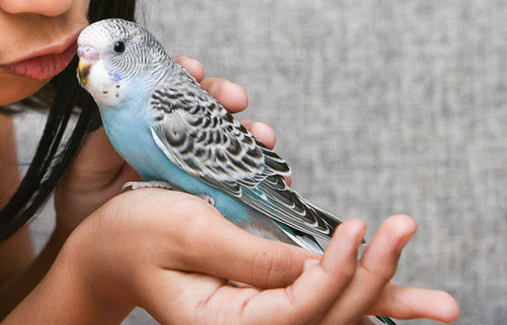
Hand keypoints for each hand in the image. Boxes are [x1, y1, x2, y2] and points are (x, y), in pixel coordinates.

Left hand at [54, 55, 267, 232]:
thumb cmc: (84, 192)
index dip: (187, 72)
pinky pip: (236, 176)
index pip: (170, 84)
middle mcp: (173, 132)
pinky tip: (277, 172)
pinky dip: (260, 171)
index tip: (195, 70)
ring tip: (263, 136)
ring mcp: (191, 158)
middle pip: (206, 104)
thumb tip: (125, 112)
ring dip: (250, 131)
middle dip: (224, 96)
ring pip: (228, 136)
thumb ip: (106, 139)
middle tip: (236, 99)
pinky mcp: (203, 187)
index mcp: (145, 116)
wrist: (90, 237)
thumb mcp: (88, 162)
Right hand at [61, 188, 458, 324]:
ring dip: (383, 301)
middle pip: (326, 318)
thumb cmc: (133, 234)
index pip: (298, 312)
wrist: (105, 247)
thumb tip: (315, 266)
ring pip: (331, 316)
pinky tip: (392, 298)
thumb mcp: (186, 231)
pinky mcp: (260, 295)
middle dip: (375, 280)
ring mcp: (253, 315)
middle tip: (403, 230)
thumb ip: (250, 255)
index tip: (358, 230)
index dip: (335, 273)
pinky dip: (356, 295)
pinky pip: (316, 301)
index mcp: (220, 321)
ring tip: (439, 305)